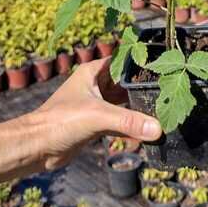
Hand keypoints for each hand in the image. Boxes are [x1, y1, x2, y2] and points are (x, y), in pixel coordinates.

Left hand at [36, 58, 161, 169]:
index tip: (165, 65)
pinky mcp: (96, 123)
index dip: (142, 60)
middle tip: (170, 90)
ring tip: (164, 109)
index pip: (123, 59)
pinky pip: (120, 121)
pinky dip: (133, 126)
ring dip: (140, 108)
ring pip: (125, 103)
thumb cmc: (59, 121)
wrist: (37, 147)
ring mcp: (97, 104)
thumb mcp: (97, 116)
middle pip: (127, 82)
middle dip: (145, 87)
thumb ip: (128, 121)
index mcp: (94, 71)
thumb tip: (158, 128)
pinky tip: (149, 132)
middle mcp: (96, 85)